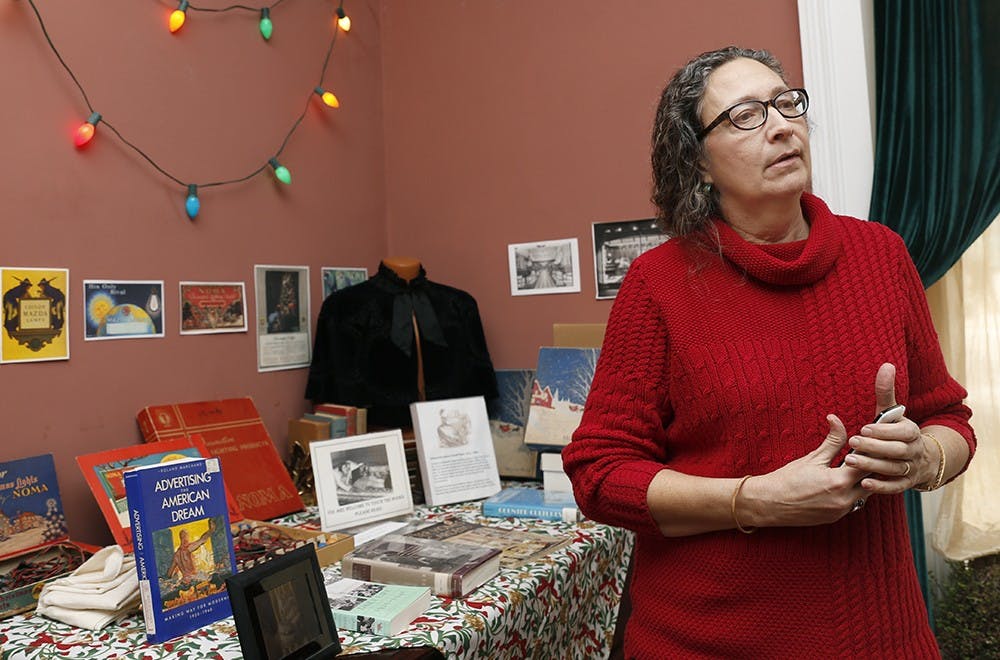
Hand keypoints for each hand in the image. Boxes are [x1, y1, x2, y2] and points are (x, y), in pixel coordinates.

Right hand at [747, 414, 869, 525]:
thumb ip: (832, 440)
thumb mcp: (813, 457)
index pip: (869, 465)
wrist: (769, 503)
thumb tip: (836, 419)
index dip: (872, 454)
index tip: (871, 445)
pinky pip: (853, 504)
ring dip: (863, 482)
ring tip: (857, 469)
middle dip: (871, 469)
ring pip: (865, 495)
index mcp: (839, 482)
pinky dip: (852, 493)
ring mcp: (840, 511)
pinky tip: (845, 483)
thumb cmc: (787, 479)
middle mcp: (844, 500)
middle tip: (869, 456)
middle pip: (872, 482)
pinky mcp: (835, 518)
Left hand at [842, 362, 926, 492]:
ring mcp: (911, 468)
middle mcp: (914, 451)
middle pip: (897, 451)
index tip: (864, 428)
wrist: (921, 458)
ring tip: (849, 461)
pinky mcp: (905, 483)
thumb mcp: (892, 413)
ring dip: (872, 465)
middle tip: (852, 443)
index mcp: (912, 432)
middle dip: (874, 447)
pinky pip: (895, 487)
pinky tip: (864, 484)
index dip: (884, 431)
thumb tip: (886, 364)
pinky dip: (882, 487)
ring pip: (893, 468)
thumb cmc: (897, 431)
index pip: (903, 432)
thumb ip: (886, 392)